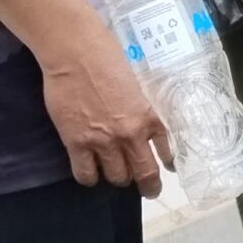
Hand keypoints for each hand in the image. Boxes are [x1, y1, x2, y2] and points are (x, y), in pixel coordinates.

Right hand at [41, 22, 172, 194]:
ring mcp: (103, 141)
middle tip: (146, 189)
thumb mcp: (136, 85)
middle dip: (147, 186)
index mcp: (149, 117)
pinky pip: (85, 174)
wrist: (77, 53)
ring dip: (117, 177)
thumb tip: (140, 122)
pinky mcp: (76, 143)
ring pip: (116, 177)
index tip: (166, 171)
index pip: (166, 152)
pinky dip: (89, 177)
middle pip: (143, 174)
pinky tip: (90, 172)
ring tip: (114, 173)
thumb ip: (139, 108)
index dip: (166, 166)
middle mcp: (130, 135)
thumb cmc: (107, 58)